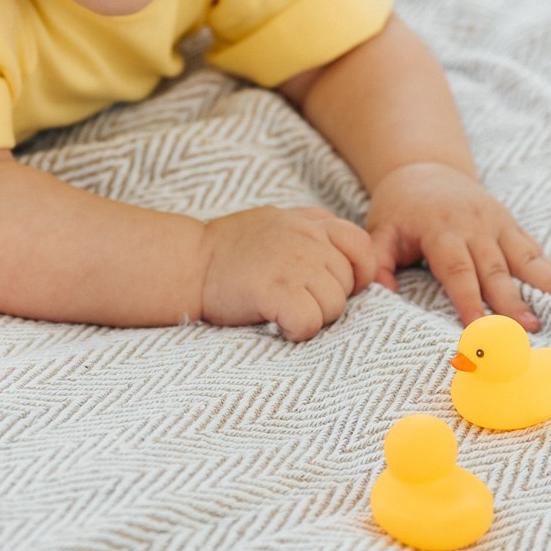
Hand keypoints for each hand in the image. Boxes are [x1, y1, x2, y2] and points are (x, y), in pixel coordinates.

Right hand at [198, 206, 374, 341]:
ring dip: (312, 317)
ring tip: (282, 310)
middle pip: (347, 285)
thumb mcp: (273, 219)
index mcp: (309, 224)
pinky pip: (311, 323)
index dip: (356, 273)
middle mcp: (307, 241)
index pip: (361, 247)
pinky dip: (297, 331)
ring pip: (333, 307)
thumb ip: (308, 222)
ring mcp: (294, 265)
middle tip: (293, 300)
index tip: (332, 285)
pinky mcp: (277, 292)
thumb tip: (333, 225)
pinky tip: (278, 324)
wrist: (188, 263)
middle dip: (326, 299)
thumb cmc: (228, 247)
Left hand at [365, 162, 550, 328]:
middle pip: (495, 268)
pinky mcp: (510, 224)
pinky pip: (533, 249)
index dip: (468, 301)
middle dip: (512, 301)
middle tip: (528, 330)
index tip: (479, 329)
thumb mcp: (379, 231)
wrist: (424, 168)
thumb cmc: (399, 208)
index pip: (457, 270)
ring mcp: (497, 223)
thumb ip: (379, 263)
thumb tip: (381, 297)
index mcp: (440, 229)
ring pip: (523, 256)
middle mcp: (474, 225)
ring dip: (545, 284)